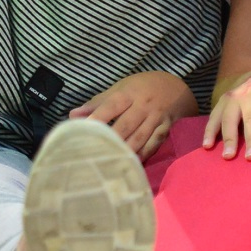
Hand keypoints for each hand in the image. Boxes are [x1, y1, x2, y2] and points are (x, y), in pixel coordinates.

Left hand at [70, 71, 194, 157]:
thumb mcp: (121, 88)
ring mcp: (156, 118)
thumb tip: (73, 116)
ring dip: (127, 150)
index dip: (98, 117)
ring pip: (140, 136)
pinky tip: (133, 164)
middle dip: (112, 139)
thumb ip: (97, 102)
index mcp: (128, 93)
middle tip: (96, 153)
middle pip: (126, 125)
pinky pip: (154, 143)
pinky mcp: (166, 128)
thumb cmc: (142, 88)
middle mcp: (143, 105)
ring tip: (112, 163)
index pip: (111, 105)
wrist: (177, 87)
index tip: (84, 130)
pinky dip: (144, 154)